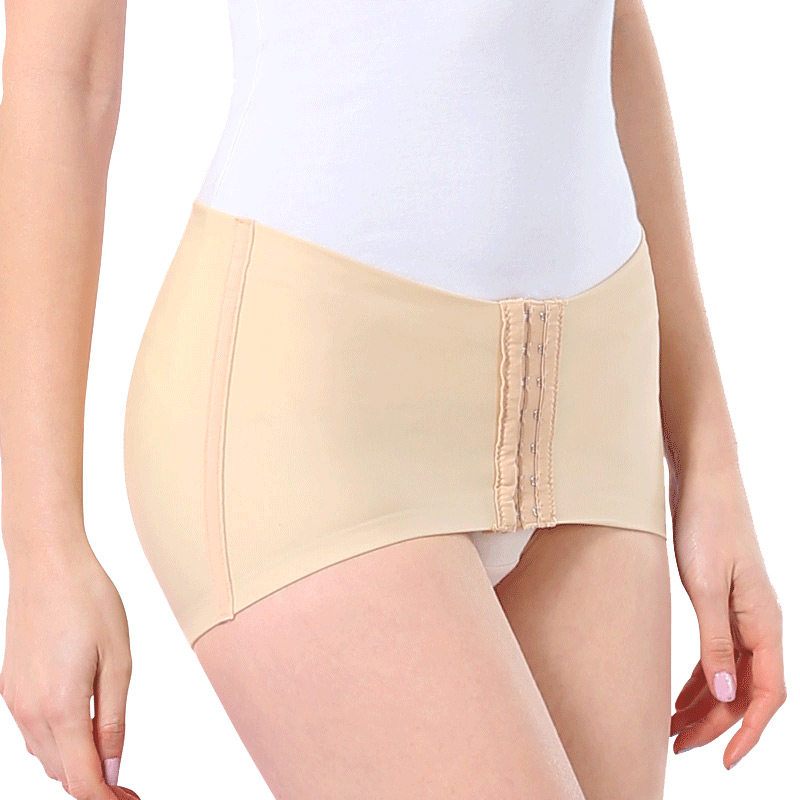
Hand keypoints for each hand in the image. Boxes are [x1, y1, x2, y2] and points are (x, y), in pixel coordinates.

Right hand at [0, 534, 134, 797]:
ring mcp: (15, 700)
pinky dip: (59, 740)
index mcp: (61, 708)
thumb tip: (113, 768)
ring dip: (76, 762)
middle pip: (62, 773)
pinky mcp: (10, 687)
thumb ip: (113, 719)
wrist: (48, 564)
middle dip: (95, 783)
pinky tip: (82, 721)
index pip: (82, 780)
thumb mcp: (118, 659)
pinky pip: (34, 732)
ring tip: (109, 748)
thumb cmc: (89, 602)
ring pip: (46, 755)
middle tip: (129, 782)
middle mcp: (30, 712)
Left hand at [669, 462, 785, 767]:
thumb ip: (714, 640)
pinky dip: (698, 677)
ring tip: (672, 729)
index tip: (723, 759)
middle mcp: (759, 622)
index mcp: (765, 621)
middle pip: (745, 689)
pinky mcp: (720, 599)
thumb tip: (724, 695)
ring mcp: (740, 611)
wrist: (701, 477)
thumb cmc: (706, 523)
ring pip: (729, 674)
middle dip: (715, 723)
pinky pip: (716, 652)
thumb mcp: (705, 584)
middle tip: (678, 747)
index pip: (768, 693)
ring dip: (704, 703)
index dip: (748, 731)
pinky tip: (677, 693)